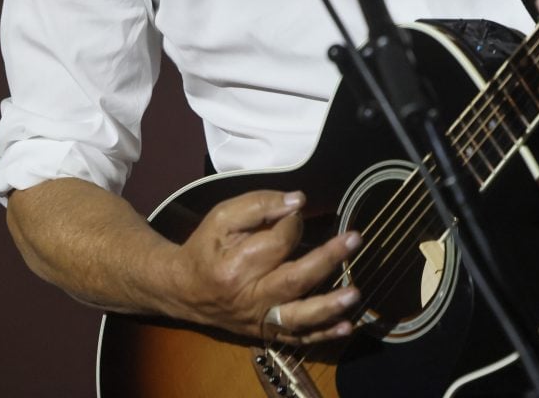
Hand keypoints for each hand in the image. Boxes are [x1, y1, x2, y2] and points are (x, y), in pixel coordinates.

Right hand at [164, 189, 360, 343]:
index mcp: (236, 267)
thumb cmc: (206, 247)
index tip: (294, 210)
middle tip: (354, 238)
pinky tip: (347, 326)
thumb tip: (298, 201)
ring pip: (299, 317)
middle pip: (295, 279)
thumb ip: (259, 204)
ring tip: (356, 294)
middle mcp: (249, 298)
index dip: (292, 222)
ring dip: (330, 306)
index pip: (279, 242)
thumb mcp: (222, 216)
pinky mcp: (266, 332)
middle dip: (328, 258)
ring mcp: (259, 320)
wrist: (183, 289)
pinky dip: (323, 335)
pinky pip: (297, 337)